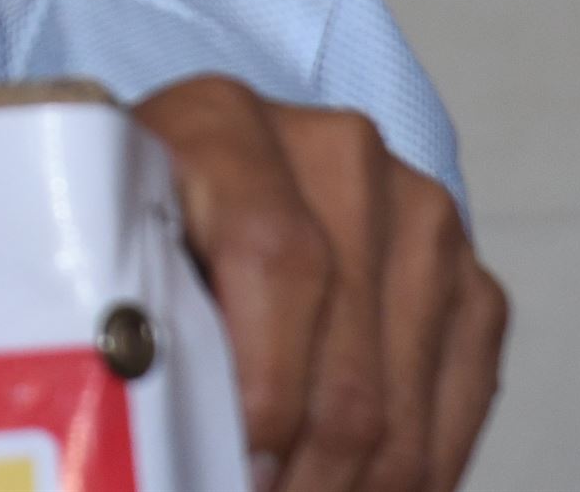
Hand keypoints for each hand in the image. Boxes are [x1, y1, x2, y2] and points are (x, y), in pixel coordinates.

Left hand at [133, 76, 505, 491]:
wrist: (209, 172)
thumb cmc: (141, 218)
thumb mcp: (110, 240)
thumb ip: (134, 312)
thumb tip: (159, 431)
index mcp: (226, 124)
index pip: (274, 259)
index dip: (262, 386)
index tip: (237, 466)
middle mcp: (338, 153)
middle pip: (344, 358)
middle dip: (302, 471)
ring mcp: (420, 214)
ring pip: (400, 402)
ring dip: (355, 483)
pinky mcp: (470, 277)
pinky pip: (462, 403)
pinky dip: (416, 471)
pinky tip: (365, 489)